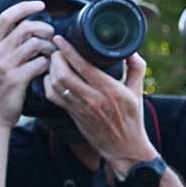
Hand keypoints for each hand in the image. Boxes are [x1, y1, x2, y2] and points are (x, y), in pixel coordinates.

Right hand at [0, 1, 53, 128]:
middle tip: (52, 37)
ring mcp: (6, 65)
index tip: (41, 4)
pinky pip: (40, 63)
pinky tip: (49, 70)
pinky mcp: (16, 79)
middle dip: (45, 28)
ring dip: (50, 47)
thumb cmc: (2, 91)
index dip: (25, 7)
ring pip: (35, 43)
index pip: (7, 17)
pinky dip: (49, 64)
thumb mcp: (0, 65)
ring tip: (53, 55)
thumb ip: (10, 48)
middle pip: (26, 27)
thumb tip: (30, 32)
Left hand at [46, 42, 154, 172]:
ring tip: (53, 60)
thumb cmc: (132, 118)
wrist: (124, 147)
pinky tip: (50, 77)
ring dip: (50, 70)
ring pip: (56, 85)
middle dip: (55, 58)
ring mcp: (80, 108)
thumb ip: (137, 68)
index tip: (60, 39)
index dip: (68, 50)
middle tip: (55, 48)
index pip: (83, 66)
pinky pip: (53, 97)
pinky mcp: (73, 115)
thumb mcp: (137, 91)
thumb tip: (131, 50)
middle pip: (64, 74)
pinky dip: (47, 84)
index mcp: (110, 90)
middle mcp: (93, 99)